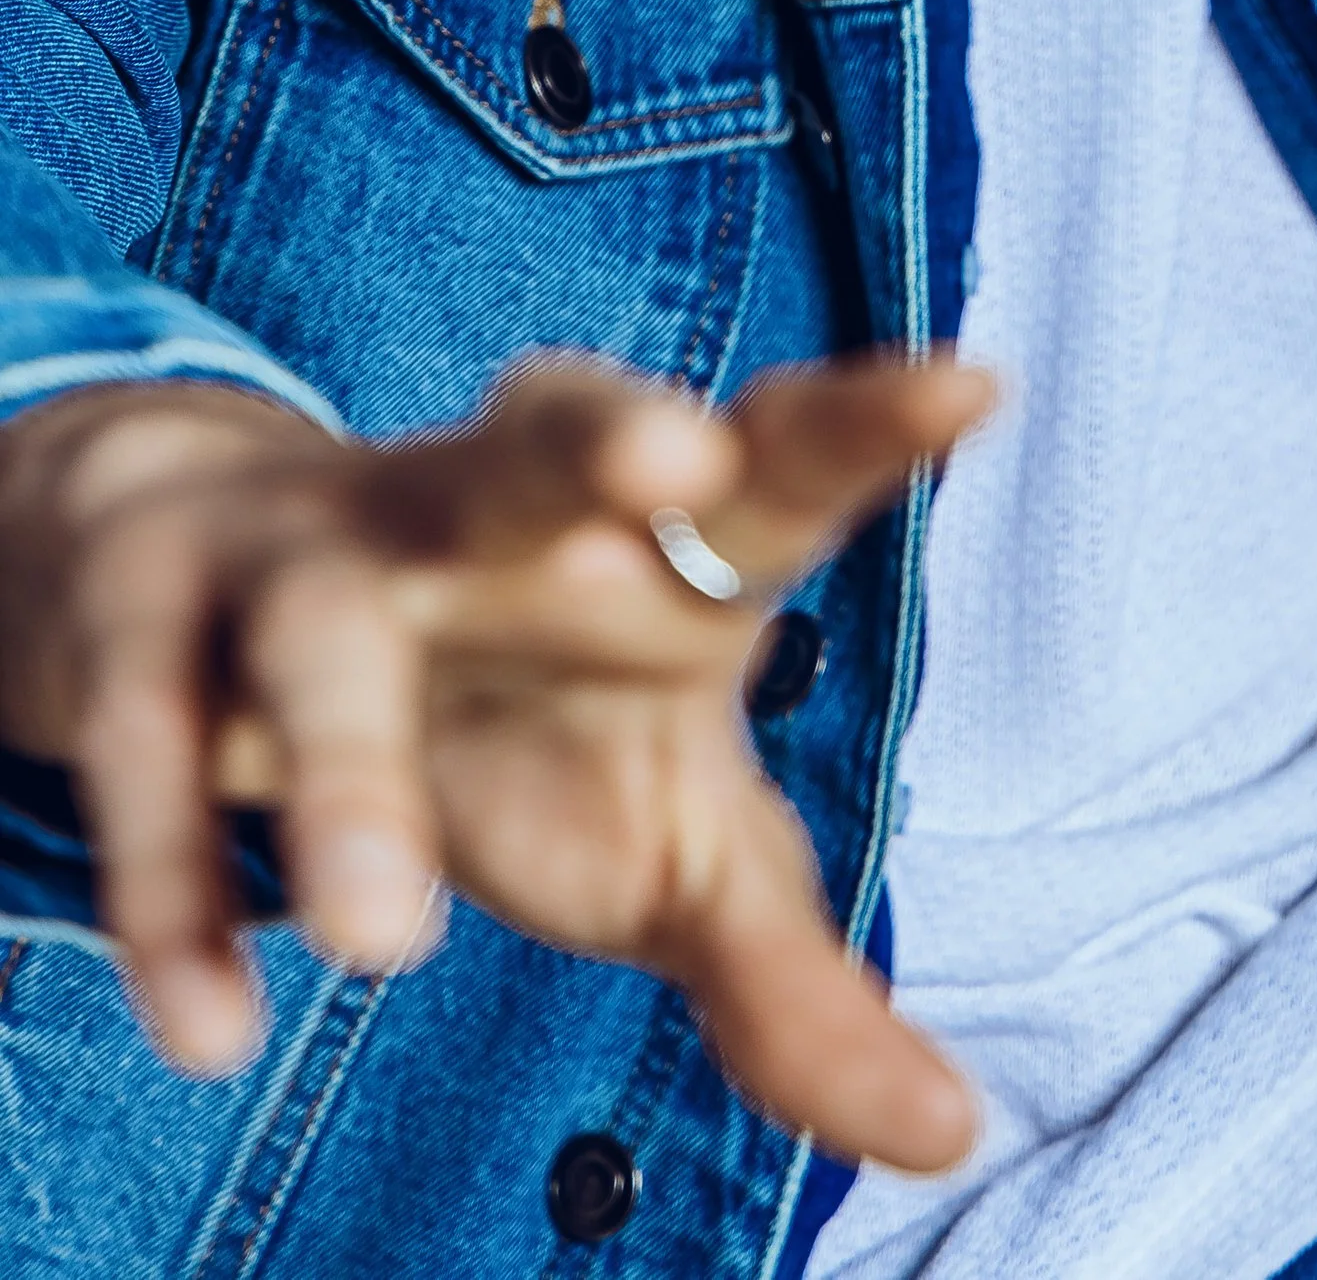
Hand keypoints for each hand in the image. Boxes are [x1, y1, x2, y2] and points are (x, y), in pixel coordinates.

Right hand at [0, 349, 990, 1170]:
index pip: (774, 464)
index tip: (968, 382)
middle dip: (606, 433)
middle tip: (683, 453)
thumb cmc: (521, 715)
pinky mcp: (151, 632)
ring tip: (391, 940)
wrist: (224, 607)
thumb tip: (950, 1131)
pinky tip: (212, 1025)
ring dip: (354, 766)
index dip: (861, 424)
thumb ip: (789, 972)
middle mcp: (484, 505)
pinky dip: (172, 889)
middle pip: (543, 444)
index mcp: (645, 538)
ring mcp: (307, 550)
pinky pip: (151, 754)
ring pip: (326, 621)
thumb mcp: (664, 840)